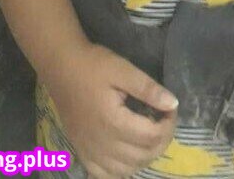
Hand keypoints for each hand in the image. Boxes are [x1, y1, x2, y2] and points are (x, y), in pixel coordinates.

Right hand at [41, 41, 177, 178]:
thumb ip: (148, 89)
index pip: (152, 136)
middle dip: (162, 140)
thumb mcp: (123, 69)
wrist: (61, 67)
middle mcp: (101, 144)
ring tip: (150, 135)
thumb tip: (173, 103)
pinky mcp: (82, 152)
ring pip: (126, 170)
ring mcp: (90, 152)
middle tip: (164, 120)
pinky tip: (128, 154)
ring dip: (145, 157)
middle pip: (143, 156)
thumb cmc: (93, 65)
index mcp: (113, 122)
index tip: (170, 107)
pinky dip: (122, 170)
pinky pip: (105, 175)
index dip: (169, 123)